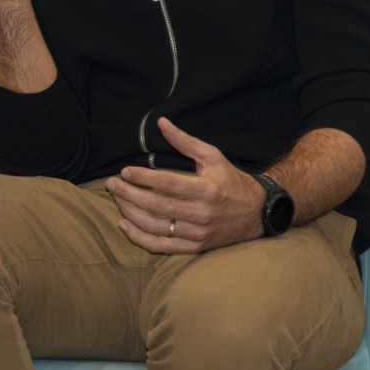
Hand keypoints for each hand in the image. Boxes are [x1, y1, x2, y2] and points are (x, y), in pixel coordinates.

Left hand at [104, 118, 265, 254]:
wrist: (258, 213)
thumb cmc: (231, 181)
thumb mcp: (212, 156)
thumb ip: (185, 141)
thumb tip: (161, 122)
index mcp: (205, 190)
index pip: (166, 183)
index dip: (141, 178)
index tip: (125, 171)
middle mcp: (201, 214)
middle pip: (155, 206)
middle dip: (128, 194)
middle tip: (111, 184)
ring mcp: (198, 234)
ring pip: (155, 227)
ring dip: (130, 214)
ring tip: (116, 199)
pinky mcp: (195, 247)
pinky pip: (162, 247)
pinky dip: (140, 238)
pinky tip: (125, 225)